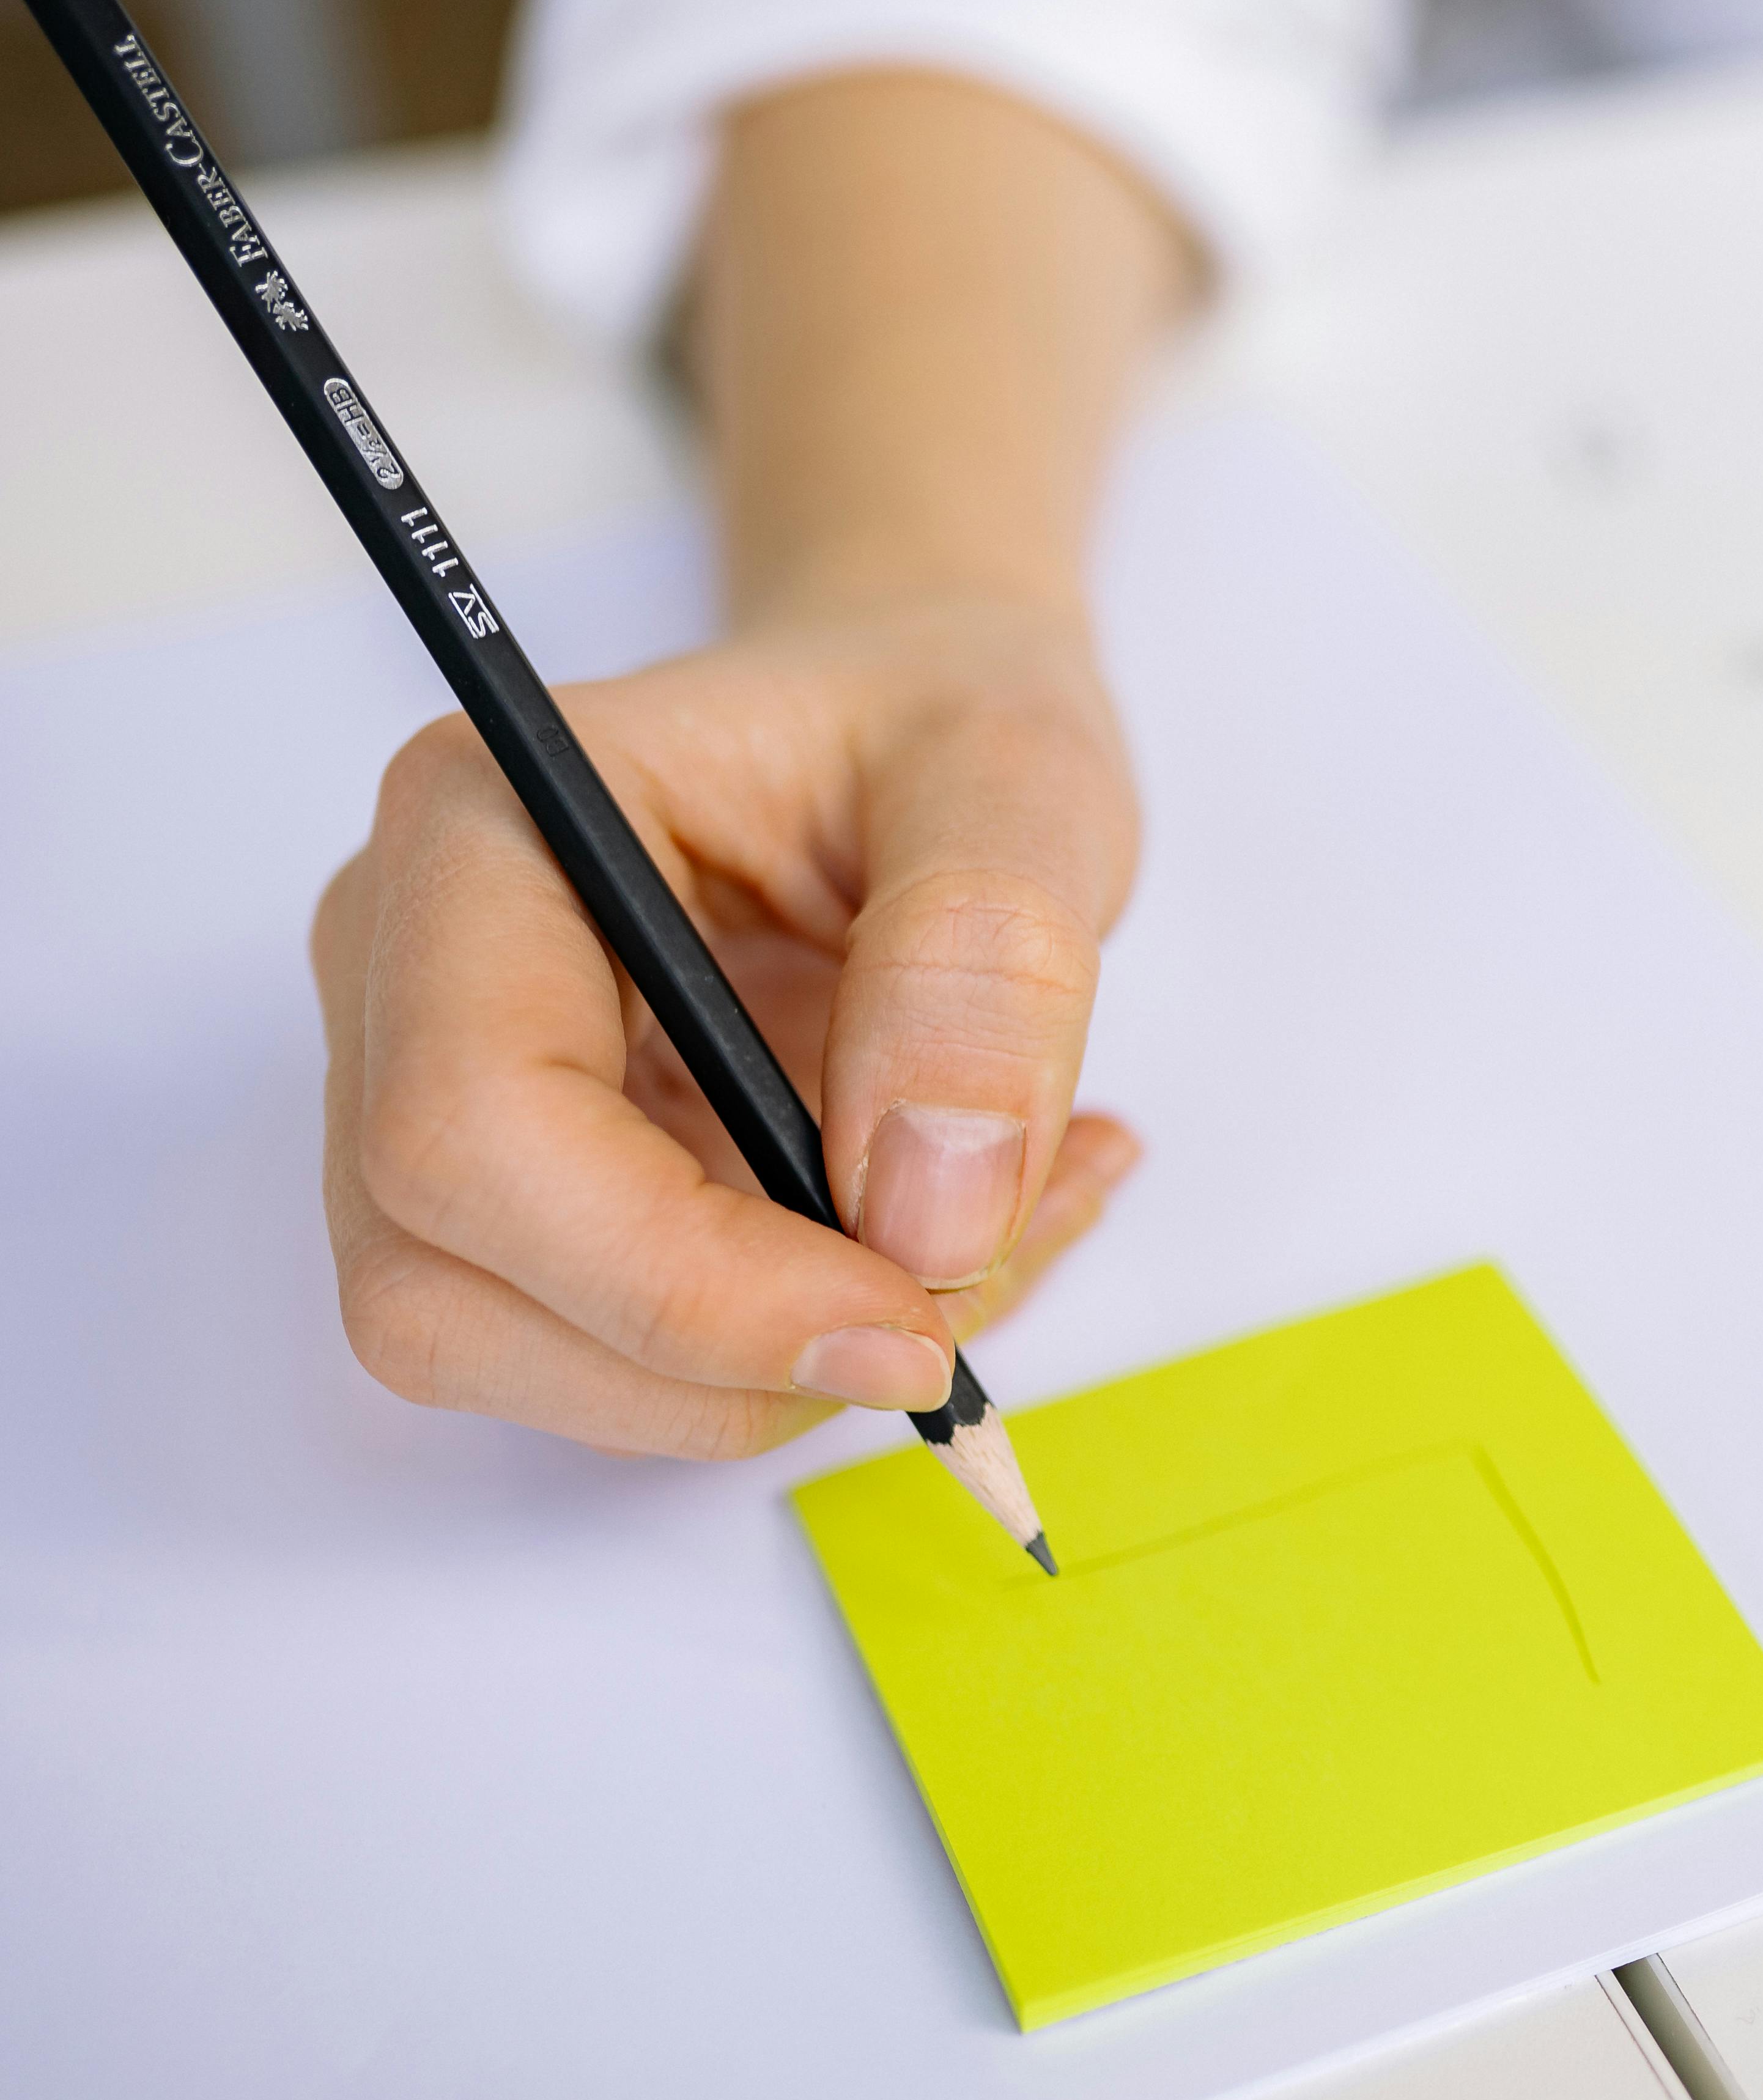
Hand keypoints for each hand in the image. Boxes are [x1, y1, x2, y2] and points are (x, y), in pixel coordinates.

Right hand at [311, 599, 1142, 1455]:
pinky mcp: (533, 1203)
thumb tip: (926, 1217)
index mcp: (481, 830)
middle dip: (729, 1360)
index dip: (680, 1281)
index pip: (471, 1125)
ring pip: (527, 1361)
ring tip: (1005, 1238)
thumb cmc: (936, 722)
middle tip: (976, 1289)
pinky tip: (962, 1242)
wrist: (916, 741)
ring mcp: (445, 1103)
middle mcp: (403, 976)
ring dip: (780, 1377)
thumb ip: (986, 964)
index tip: (911, 1319)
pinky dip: (808, 1355)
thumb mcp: (1021, 778)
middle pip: (446, 1291)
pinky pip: (629, 1362)